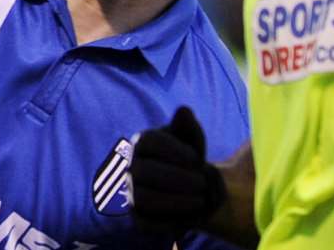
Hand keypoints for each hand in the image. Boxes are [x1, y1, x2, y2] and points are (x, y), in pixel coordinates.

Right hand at [130, 106, 227, 235]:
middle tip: (201, 183)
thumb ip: (189, 126)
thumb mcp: (193, 141)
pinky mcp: (138, 218)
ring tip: (199, 200)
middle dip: (178, 178)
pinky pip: (146, 223)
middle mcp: (132, 167)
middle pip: (145, 171)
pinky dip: (170, 221)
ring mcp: (132, 193)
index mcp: (142, 142)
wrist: (194, 190)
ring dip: (176, 201)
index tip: (197, 159)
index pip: (149, 141)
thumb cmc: (190, 160)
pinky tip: (189, 216)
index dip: (175, 151)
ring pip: (144, 198)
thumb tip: (183, 110)